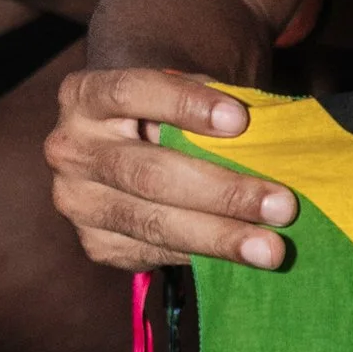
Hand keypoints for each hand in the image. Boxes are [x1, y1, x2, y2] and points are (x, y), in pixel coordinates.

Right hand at [44, 67, 298, 270]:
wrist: (130, 144)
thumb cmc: (169, 111)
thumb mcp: (182, 93)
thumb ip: (211, 106)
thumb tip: (267, 140)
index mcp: (85, 95)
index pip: (132, 92)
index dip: (185, 104)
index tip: (240, 120)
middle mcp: (70, 149)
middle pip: (149, 172)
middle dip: (222, 192)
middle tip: (282, 206)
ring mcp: (77, 202)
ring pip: (152, 223)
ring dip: (219, 238)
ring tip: (270, 249)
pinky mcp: (96, 244)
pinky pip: (154, 253)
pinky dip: (202, 256)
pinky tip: (241, 259)